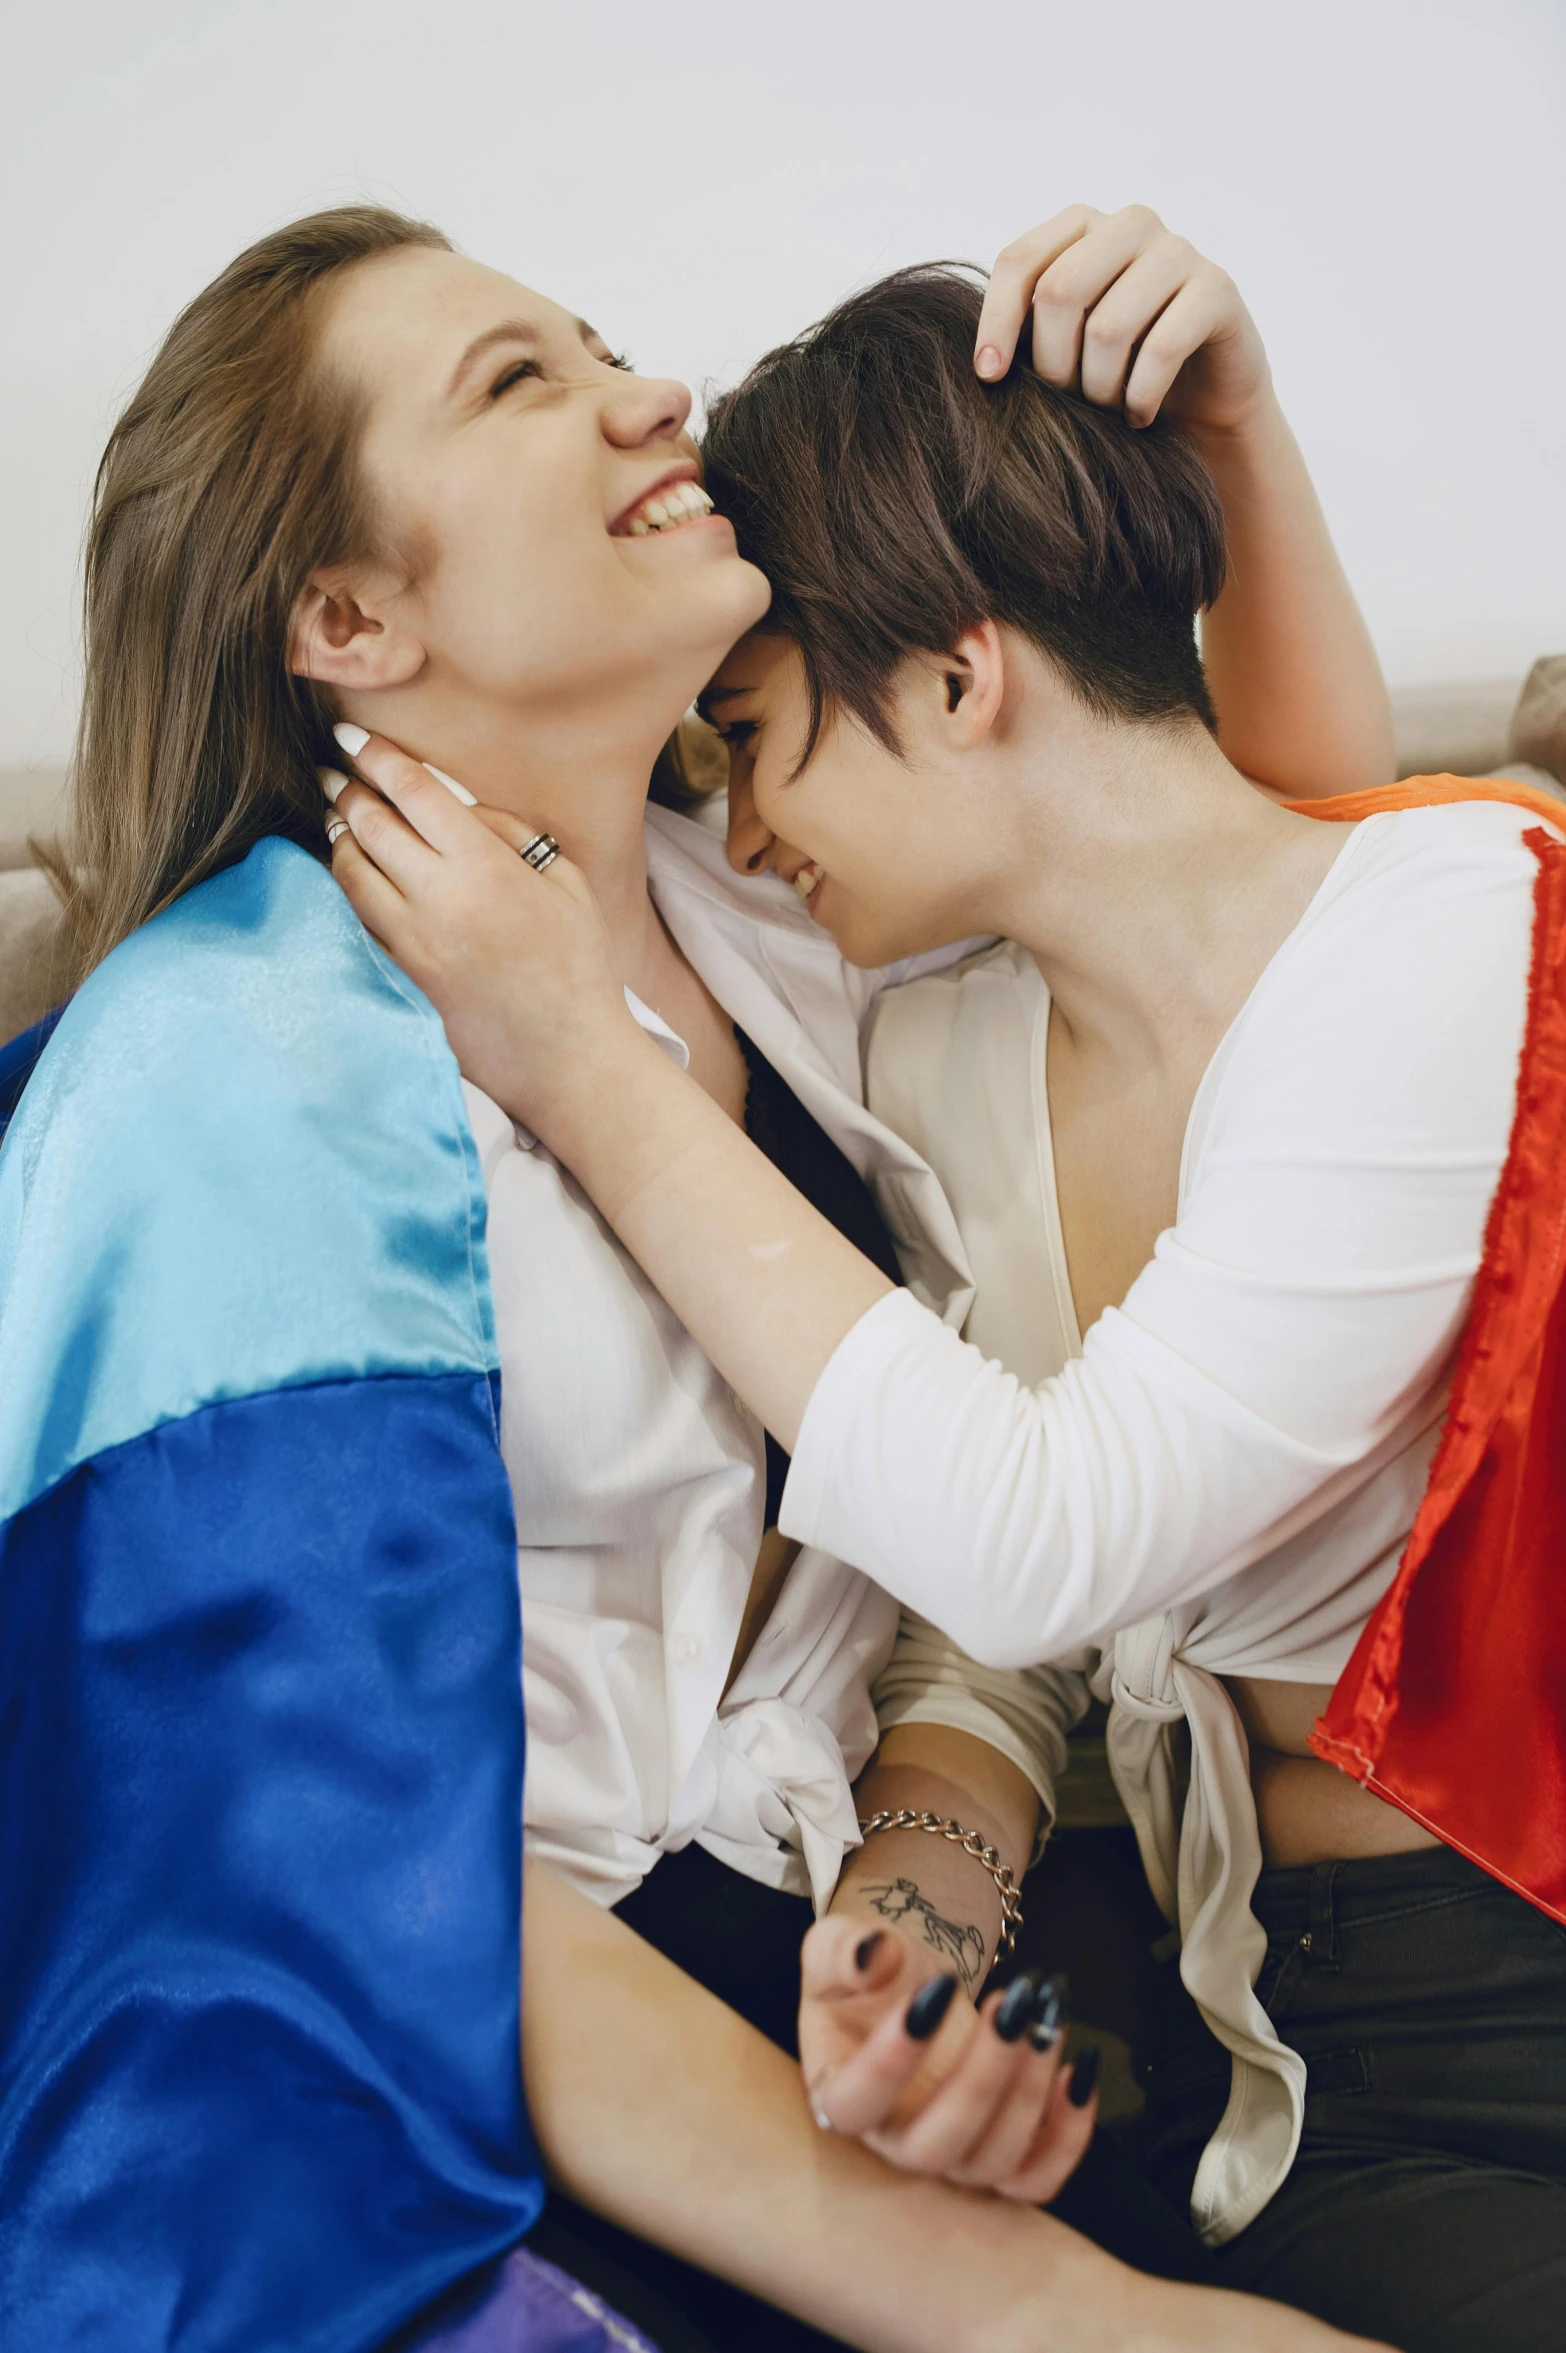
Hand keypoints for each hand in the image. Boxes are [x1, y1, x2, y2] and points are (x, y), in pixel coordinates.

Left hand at [322, 731, 637, 1130]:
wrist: (570, 1059)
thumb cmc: (578, 968)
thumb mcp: (565, 882)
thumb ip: (509, 831)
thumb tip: (455, 805)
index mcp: (484, 867)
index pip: (411, 790)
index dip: (374, 754)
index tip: (350, 734)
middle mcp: (438, 901)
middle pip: (369, 824)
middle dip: (344, 789)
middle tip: (332, 773)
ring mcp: (410, 946)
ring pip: (349, 873)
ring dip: (338, 838)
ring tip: (337, 821)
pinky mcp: (397, 982)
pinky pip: (355, 922)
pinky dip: (346, 892)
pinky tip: (349, 878)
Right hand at [798, 1917, 1095, 2204]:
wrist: (917, 1989)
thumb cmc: (872, 1975)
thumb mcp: (837, 1947)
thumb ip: (841, 1950)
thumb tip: (871, 1955)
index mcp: (838, 2095)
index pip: (854, 2103)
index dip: (892, 2059)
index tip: (938, 1990)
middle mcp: (892, 2143)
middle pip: (937, 2144)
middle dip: (984, 2076)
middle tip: (1014, 2005)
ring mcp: (952, 2159)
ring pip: (994, 2160)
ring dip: (1031, 2091)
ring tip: (1048, 2016)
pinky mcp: (1004, 2160)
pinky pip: (1039, 2179)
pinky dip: (1070, 2136)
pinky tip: (1079, 2068)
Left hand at [975, 203, 1270, 438]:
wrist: (1201, 401)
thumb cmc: (1115, 371)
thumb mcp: (1060, 347)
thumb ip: (1024, 330)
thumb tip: (978, 362)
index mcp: (1081, 227)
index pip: (1020, 260)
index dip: (997, 322)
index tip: (990, 377)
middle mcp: (1130, 225)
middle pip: (1060, 291)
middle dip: (1052, 363)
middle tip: (1065, 402)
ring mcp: (1179, 251)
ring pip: (1109, 327)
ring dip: (1098, 388)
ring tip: (1104, 412)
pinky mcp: (1219, 289)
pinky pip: (1161, 348)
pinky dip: (1140, 396)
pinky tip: (1137, 417)